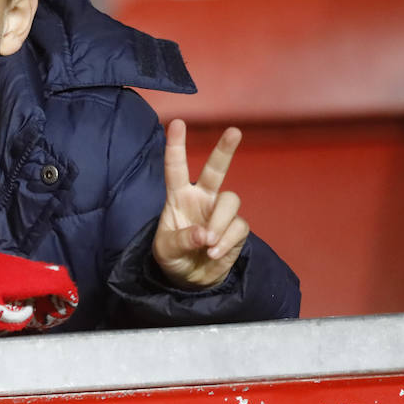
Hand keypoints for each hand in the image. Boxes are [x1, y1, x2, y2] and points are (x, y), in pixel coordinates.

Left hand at [153, 119, 249, 288]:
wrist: (191, 280)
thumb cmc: (173, 257)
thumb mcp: (166, 250)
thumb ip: (182, 240)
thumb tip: (205, 233)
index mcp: (178, 196)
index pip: (176, 168)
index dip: (176, 146)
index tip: (177, 122)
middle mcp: (202, 198)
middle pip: (215, 169)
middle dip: (224, 150)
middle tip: (234, 131)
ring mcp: (220, 212)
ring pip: (230, 201)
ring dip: (219, 222)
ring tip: (207, 243)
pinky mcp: (236, 229)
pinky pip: (238, 227)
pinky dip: (225, 241)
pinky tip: (213, 253)